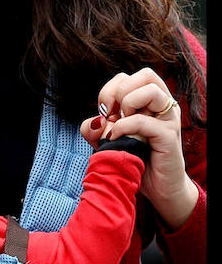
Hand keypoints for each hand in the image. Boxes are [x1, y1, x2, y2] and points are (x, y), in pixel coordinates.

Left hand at [80, 67, 198, 228]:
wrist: (157, 189)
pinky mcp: (169, 136)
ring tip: (121, 124)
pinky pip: (144, 121)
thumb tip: (95, 121)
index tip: (104, 112)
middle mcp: (163, 106)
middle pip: (145, 74)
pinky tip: (117, 139)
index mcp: (149, 102)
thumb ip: (94, 130)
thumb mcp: (107, 143)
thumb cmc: (135, 160)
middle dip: (119, 91)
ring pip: (151, 90)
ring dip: (128, 104)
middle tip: (111, 114)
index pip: (128, 77)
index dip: (110, 90)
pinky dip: (124, 127)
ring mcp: (168, 119)